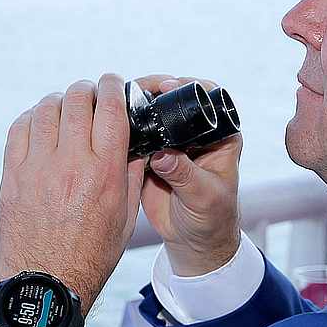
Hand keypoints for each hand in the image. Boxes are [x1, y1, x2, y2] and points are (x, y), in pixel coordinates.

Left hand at [0, 74, 147, 311]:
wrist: (45, 283)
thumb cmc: (91, 254)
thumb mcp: (125, 214)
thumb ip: (130, 172)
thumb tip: (136, 141)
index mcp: (104, 172)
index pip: (110, 109)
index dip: (112, 86)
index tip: (113, 82)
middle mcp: (70, 164)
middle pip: (77, 100)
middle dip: (87, 90)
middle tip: (91, 94)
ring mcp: (36, 167)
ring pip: (47, 109)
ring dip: (60, 101)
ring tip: (66, 107)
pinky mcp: (12, 175)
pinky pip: (20, 128)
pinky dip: (33, 118)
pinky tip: (41, 124)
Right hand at [135, 74, 242, 276]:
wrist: (193, 240)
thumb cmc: (211, 218)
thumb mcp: (203, 197)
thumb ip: (184, 175)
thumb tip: (162, 155)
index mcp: (219, 136)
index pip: (206, 98)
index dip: (187, 86)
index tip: (168, 86)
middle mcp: (195, 133)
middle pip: (174, 99)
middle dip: (154, 90)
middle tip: (135, 90)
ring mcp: (171, 141)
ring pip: (152, 113)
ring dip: (134, 106)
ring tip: (116, 103)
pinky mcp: (150, 154)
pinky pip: (136, 135)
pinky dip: (122, 129)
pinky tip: (107, 125)